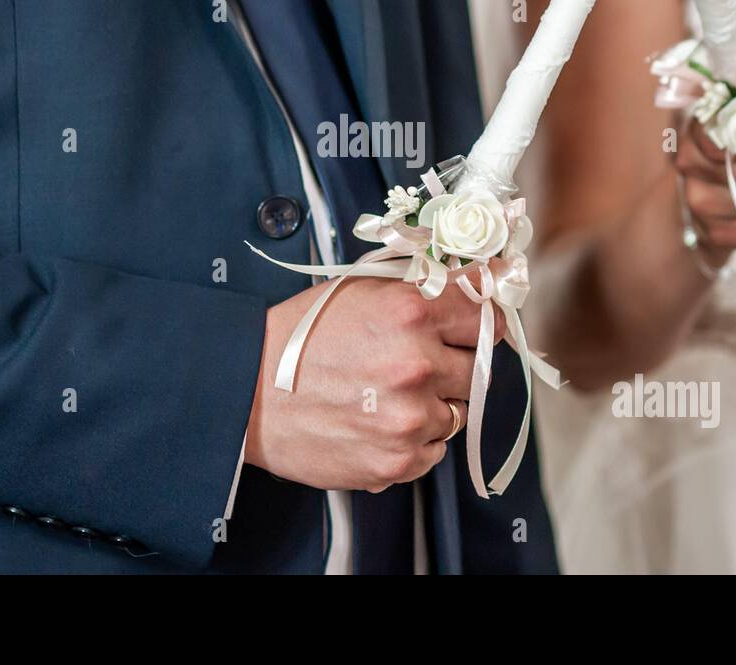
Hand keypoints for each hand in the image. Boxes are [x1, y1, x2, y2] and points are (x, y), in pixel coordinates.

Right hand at [244, 274, 503, 491]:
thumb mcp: (362, 290)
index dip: (479, 321)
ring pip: (459, 412)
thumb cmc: (302, 336)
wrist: (247, 394)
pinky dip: (415, 440)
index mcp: (411, 311)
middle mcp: (417, 364)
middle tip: (414, 364)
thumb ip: (426, 285)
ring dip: (434, 405)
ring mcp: (410, 418)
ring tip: (385, 396)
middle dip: (453, 364)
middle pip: (479, 367)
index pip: (485, 314)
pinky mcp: (399, 461)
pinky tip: (377, 423)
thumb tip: (487, 275)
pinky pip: (435, 450)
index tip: (474, 326)